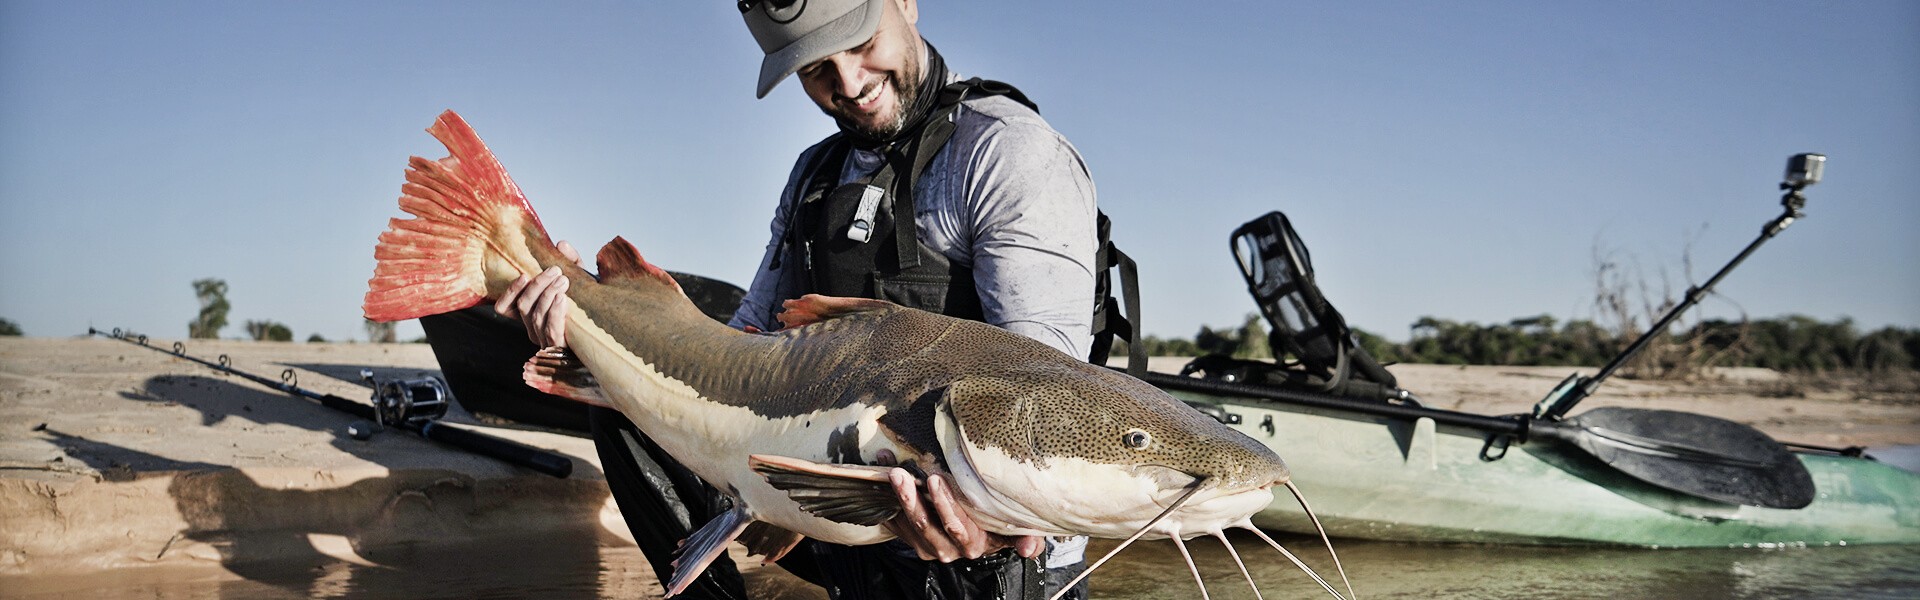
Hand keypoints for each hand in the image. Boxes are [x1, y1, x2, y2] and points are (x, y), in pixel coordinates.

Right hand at [495, 241, 582, 346]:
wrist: (610, 329)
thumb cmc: (589, 305)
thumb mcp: (580, 280)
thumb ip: (571, 262)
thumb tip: (561, 244)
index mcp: (531, 314)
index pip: (505, 308)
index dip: (509, 292)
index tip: (523, 275)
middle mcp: (533, 328)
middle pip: (523, 306)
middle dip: (537, 286)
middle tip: (555, 270)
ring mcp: (545, 340)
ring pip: (536, 316)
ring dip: (547, 295)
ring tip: (562, 280)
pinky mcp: (559, 348)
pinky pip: (551, 330)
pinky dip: (555, 312)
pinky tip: (562, 298)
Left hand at [881, 468, 1045, 561]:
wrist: (977, 535)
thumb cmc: (996, 525)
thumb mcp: (1013, 531)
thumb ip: (1024, 537)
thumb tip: (1029, 548)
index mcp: (972, 544)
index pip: (956, 526)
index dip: (945, 505)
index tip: (936, 479)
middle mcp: (947, 549)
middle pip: (926, 525)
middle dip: (912, 499)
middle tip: (902, 474)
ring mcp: (926, 546)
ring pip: (908, 523)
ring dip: (897, 497)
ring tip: (890, 471)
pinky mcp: (910, 539)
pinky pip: (894, 519)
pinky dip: (886, 496)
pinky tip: (880, 472)